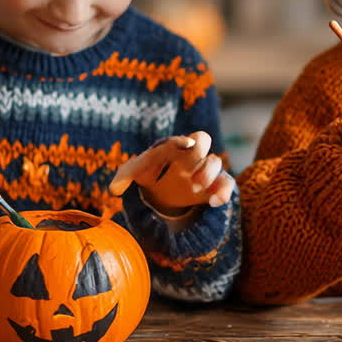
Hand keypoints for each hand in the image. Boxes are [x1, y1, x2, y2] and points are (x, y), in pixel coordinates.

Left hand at [109, 131, 234, 214]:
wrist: (163, 190)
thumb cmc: (149, 173)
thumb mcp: (135, 173)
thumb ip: (124, 177)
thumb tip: (114, 190)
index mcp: (176, 147)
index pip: (184, 138)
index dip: (185, 141)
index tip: (185, 146)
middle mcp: (192, 155)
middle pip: (204, 141)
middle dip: (198, 153)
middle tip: (187, 171)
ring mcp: (204, 170)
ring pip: (217, 163)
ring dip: (209, 174)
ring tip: (196, 189)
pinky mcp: (214, 187)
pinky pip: (227, 184)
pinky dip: (224, 192)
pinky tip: (214, 202)